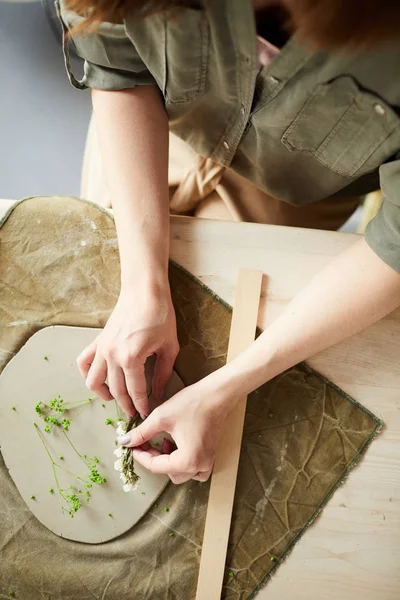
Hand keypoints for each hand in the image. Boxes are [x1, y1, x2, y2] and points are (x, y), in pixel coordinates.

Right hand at [77, 283, 178, 417]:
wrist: (144, 291)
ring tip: (115, 399)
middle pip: (116, 389)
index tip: (146, 413)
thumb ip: (163, 373)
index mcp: (131, 358)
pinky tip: (99, 378)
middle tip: (134, 412)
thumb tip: (158, 393)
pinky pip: (84, 362)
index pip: (135, 391)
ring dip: (103, 394)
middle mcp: (112, 356)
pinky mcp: (98, 340)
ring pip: (94, 381)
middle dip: (126, 404)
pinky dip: (87, 374)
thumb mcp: (169, 347)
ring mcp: (102, 348)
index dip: (141, 404)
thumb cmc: (160, 315)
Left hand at [117, 377, 234, 483]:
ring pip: (182, 473)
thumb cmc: (193, 403)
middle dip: (153, 459)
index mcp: (187, 461)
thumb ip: (141, 432)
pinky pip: (194, 468)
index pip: (155, 466)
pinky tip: (176, 445)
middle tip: (144, 443)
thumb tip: (125, 442)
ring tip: (161, 443)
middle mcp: (200, 466)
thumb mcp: (161, 417)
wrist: (218, 393)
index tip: (131, 445)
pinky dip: (182, 462)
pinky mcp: (210, 454)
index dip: (140, 456)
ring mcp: (208, 461)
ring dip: (168, 463)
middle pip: (169, 473)